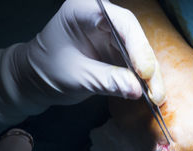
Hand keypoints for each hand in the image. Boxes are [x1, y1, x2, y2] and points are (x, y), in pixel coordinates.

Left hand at [23, 0, 164, 103]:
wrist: (36, 79)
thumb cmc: (46, 70)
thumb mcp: (75, 77)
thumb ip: (105, 81)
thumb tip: (136, 90)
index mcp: (84, 11)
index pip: (121, 22)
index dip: (137, 46)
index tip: (144, 72)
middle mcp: (102, 19)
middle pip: (135, 38)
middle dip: (147, 66)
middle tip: (155, 91)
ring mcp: (111, 35)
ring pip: (139, 53)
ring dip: (150, 76)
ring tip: (156, 97)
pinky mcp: (116, 52)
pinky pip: (135, 64)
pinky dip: (143, 81)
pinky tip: (150, 95)